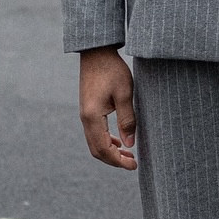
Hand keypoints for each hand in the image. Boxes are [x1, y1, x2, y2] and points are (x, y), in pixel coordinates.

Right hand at [79, 46, 136, 169]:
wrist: (96, 53)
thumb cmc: (112, 70)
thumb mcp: (125, 94)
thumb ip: (127, 120)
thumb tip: (130, 145)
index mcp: (92, 116)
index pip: (104, 148)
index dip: (119, 161)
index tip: (134, 165)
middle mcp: (85, 118)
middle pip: (96, 150)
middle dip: (114, 160)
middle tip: (133, 163)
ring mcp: (84, 115)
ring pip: (94, 143)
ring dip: (110, 152)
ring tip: (129, 155)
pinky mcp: (88, 110)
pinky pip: (94, 133)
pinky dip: (106, 142)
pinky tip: (119, 141)